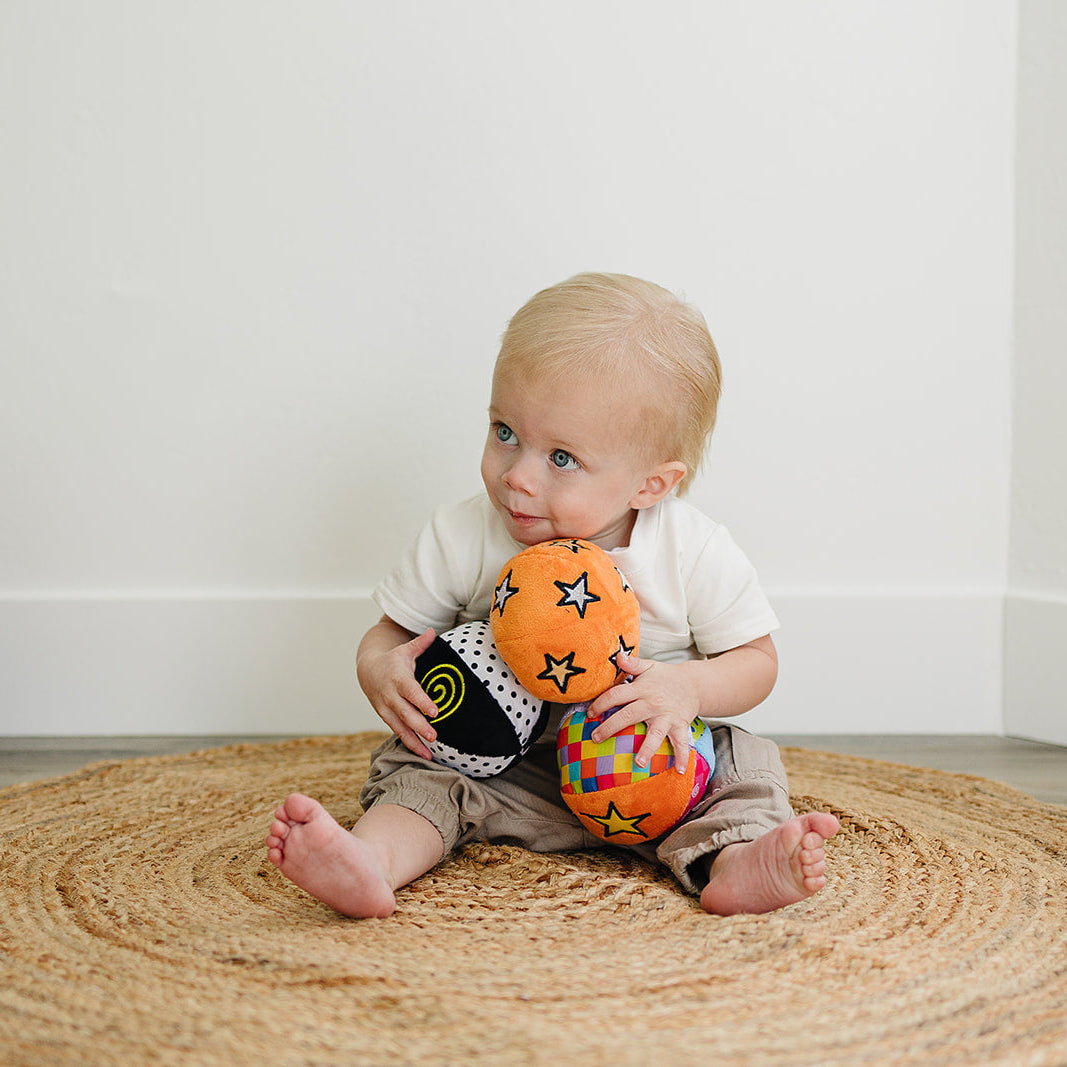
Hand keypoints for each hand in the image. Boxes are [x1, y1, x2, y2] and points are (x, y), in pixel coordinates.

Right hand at [357, 626, 438, 758]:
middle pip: (406, 713)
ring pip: (400, 728)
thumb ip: (421, 643)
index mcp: (398, 679)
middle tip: (434, 736)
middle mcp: (391, 696)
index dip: (422, 701)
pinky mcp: (386, 717)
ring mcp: (387, 709)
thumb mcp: (406, 650)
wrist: (368, 671)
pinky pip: (398, 732)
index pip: (411, 692)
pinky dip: (409, 743)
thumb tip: (433, 631)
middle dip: (419, 726)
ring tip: (429, 754)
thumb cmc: (394, 660)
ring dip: (414, 741)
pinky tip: (423, 753)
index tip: (435, 711)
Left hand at [586, 651, 700, 772]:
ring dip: (648, 748)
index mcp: (641, 688)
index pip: (617, 694)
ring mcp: (667, 715)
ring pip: (655, 733)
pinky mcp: (680, 725)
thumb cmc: (665, 677)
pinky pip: (681, 742)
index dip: (601, 703)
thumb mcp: (648, 666)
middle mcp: (652, 702)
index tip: (590, 714)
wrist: (694, 683)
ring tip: (639, 763)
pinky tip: (678, 770)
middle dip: (611, 727)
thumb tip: (616, 654)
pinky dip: (681, 756)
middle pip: (629, 715)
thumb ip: (631, 662)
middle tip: (596, 738)